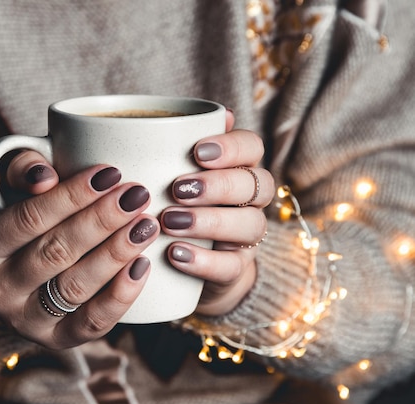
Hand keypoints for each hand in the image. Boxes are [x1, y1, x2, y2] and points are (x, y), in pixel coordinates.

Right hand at [0, 161, 159, 348]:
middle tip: (136, 196)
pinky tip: (142, 264)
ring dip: (115, 254)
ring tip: (145, 225)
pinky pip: (91, 322)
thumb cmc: (28, 218)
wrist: (27, 269)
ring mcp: (25, 320)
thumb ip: (23, 167)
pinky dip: (120, 295)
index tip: (110, 174)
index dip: (71, 196)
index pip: (28, 219)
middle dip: (101, 221)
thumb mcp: (15, 184)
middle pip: (55, 252)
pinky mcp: (56, 340)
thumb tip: (44, 178)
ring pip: (75, 287)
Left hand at [161, 111, 274, 315]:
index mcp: (237, 167)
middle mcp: (250, 200)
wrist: (179, 264)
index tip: (197, 152)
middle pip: (257, 184)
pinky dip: (204, 261)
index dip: (231, 147)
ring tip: (170, 222)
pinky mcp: (235, 270)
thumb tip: (182, 116)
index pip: (251, 147)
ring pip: (251, 224)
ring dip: (210, 221)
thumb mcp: (163, 173)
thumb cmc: (169, 203)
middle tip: (177, 189)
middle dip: (218, 185)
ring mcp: (246, 237)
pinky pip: (232, 266)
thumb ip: (170, 146)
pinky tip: (174, 254)